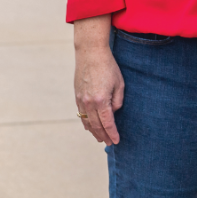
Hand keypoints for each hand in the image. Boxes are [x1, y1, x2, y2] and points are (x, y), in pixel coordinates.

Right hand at [73, 15, 123, 144]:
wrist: (90, 54)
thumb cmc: (108, 67)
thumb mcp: (119, 84)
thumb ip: (118, 101)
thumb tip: (113, 113)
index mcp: (101, 100)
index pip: (107, 123)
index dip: (112, 133)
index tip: (117, 141)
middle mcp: (89, 103)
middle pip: (96, 125)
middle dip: (103, 136)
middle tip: (110, 144)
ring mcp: (80, 100)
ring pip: (87, 122)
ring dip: (94, 132)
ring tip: (101, 139)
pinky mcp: (77, 96)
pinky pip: (81, 114)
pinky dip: (86, 123)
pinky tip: (90, 127)